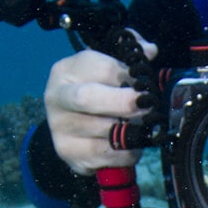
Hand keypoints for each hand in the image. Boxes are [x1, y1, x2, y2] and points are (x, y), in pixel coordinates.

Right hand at [43, 32, 157, 175]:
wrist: (72, 121)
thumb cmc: (96, 88)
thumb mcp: (108, 63)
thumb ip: (130, 51)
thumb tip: (150, 51)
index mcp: (66, 70)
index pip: (102, 68)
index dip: (130, 76)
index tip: (146, 83)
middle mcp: (56, 98)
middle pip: (88, 98)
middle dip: (125, 103)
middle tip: (148, 106)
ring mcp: (60, 129)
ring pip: (103, 131)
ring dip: (131, 130)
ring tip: (141, 125)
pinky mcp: (70, 154)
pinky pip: (108, 156)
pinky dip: (128, 153)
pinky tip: (130, 144)